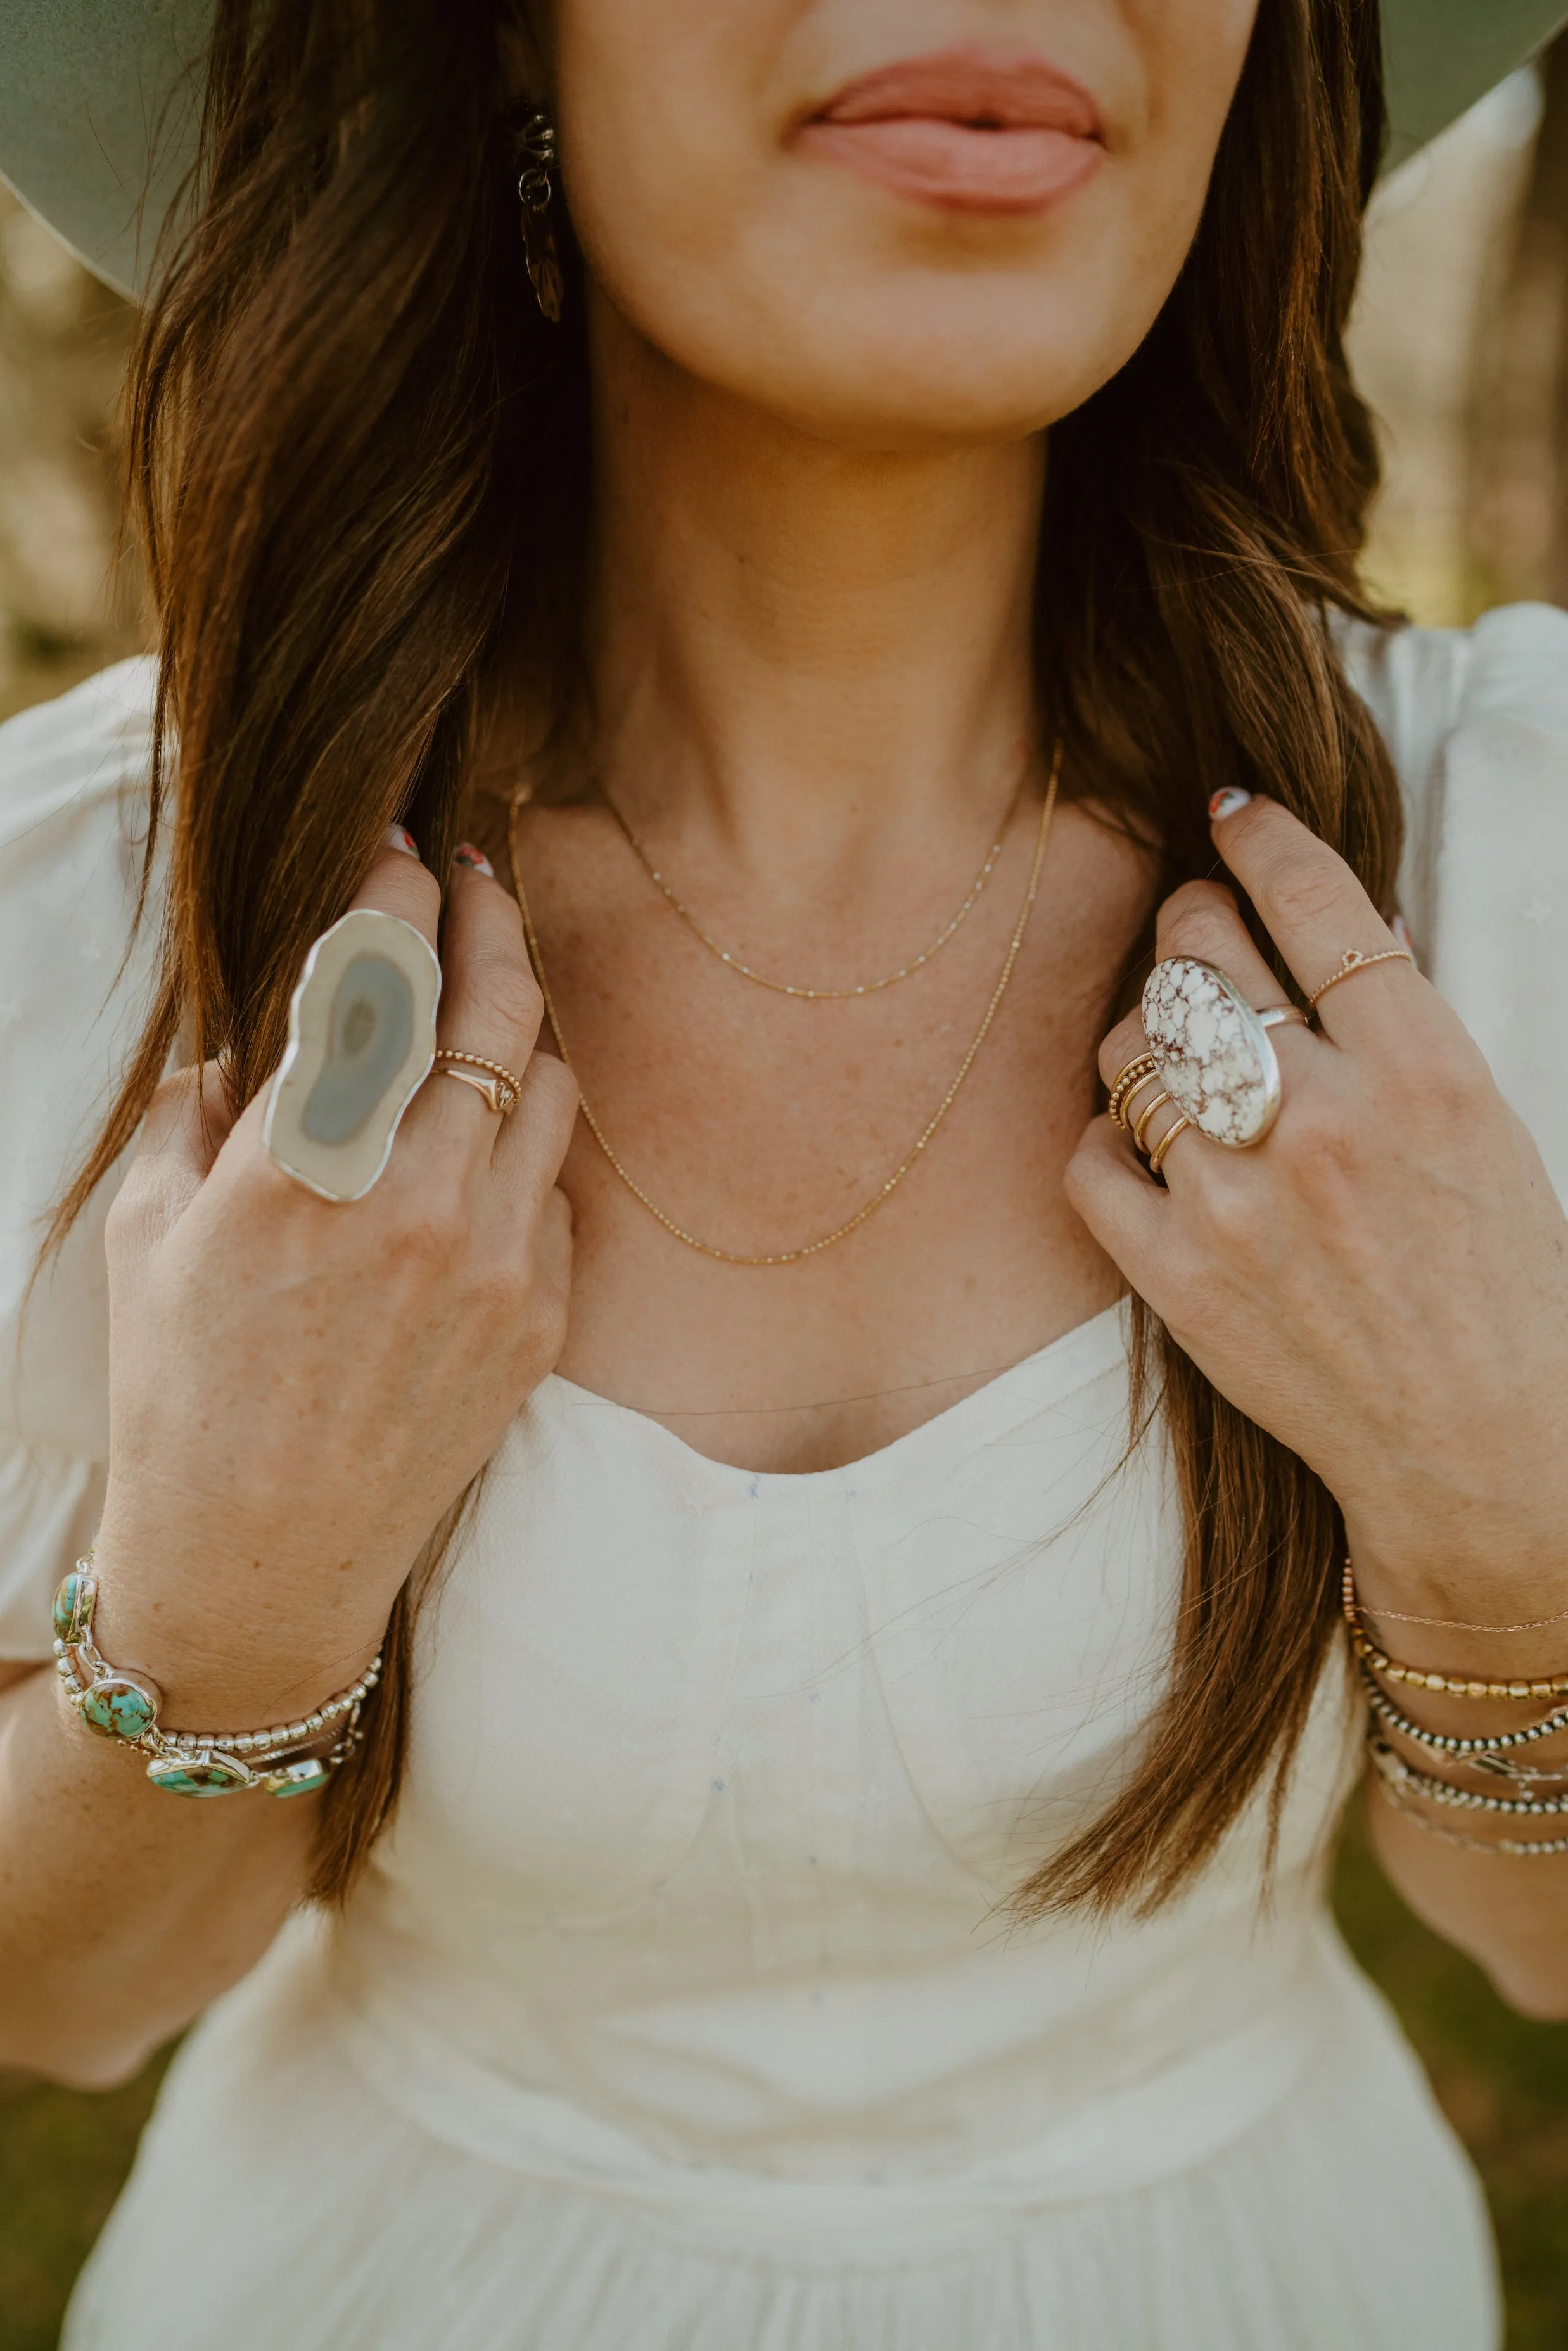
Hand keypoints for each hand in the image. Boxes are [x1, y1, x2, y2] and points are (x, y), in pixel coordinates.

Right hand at [93, 841, 578, 1722]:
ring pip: (550, 1083)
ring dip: (523, 1022)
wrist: (262, 1559)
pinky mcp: (542, 1318)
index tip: (403, 849)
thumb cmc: (184, 1391)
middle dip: (493, 914)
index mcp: (301, 1168)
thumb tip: (260, 1029)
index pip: (378, 976)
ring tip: (488, 998)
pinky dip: (527, 1141)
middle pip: (495, 1005)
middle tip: (480, 876)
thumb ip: (206, 1109)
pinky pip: (561, 1185)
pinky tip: (486, 1140)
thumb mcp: (151, 1232)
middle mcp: (416, 1204)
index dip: (397, 890)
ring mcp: (495, 1263)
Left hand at [1066, 794, 1567, 1617]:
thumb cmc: (1498, 1282)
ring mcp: (1240, 1199)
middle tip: (1193, 939)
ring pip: (1130, 1046)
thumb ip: (1400, 1030)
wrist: (1479, 1443)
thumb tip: (1328, 932)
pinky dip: (1105, 1139)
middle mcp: (1325, 1122)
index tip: (1230, 810)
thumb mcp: (1485, 1127)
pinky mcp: (1177, 1274)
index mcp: (1425, 1071)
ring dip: (1141, 1036)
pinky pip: (1088, 1158)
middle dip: (1187, 926)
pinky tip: (1141, 1147)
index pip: (1318, 903)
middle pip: (1201, 957)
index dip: (1261, 837)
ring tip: (1173, 1062)